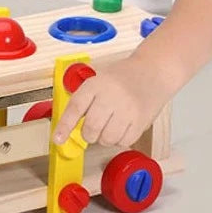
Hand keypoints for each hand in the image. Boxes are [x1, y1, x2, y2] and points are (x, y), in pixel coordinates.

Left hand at [52, 58, 171, 148]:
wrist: (154, 71)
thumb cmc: (122, 78)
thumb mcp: (98, 80)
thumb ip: (84, 101)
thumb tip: (68, 128)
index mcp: (96, 84)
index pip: (75, 108)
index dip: (64, 126)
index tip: (57, 139)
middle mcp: (111, 96)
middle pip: (91, 128)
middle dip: (88, 134)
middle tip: (93, 128)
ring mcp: (127, 109)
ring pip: (107, 139)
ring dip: (105, 138)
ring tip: (111, 124)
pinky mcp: (141, 121)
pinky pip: (123, 141)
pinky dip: (120, 139)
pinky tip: (123, 126)